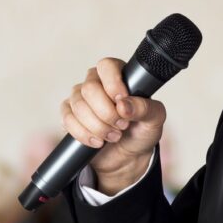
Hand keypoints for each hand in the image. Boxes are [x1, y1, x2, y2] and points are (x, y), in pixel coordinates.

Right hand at [61, 58, 166, 194]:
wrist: (127, 156)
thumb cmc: (141, 131)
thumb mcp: (154, 119)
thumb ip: (145, 108)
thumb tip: (124, 105)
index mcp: (118, 75)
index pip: (107, 66)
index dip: (112, 83)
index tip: (121, 101)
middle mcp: (96, 82)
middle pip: (90, 88)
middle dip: (107, 112)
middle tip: (122, 125)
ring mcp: (80, 98)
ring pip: (79, 106)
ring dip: (98, 126)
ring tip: (114, 136)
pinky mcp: (69, 115)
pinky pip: (68, 120)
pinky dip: (84, 134)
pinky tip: (98, 141)